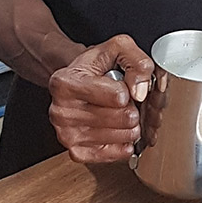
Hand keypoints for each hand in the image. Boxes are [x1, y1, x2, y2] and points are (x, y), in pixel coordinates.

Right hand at [48, 34, 153, 163]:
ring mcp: (66, 134)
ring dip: (131, 126)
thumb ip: (136, 61)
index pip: (117, 96)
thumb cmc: (96, 65)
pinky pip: (111, 155)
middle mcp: (60, 110)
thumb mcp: (118, 48)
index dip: (129, 91)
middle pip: (120, 118)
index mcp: (65, 82)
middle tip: (128, 102)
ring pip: (119, 137)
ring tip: (125, 114)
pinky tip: (122, 131)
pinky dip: (123, 144)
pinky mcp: (75, 151)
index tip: (124, 87)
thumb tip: (141, 90)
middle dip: (133, 109)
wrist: (78, 79)